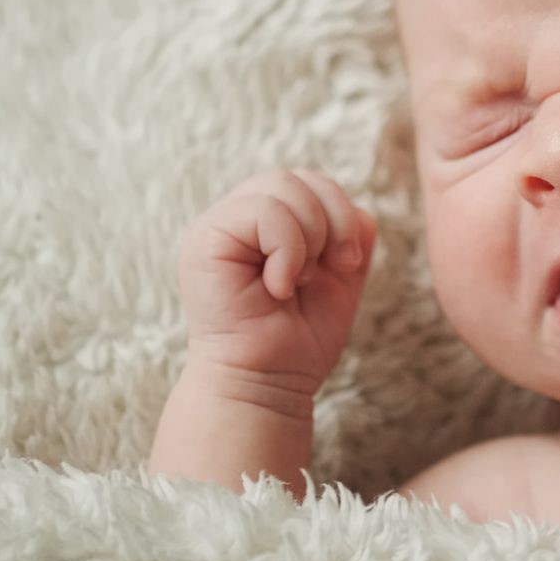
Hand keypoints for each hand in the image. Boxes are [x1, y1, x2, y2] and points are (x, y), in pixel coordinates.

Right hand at [175, 169, 377, 383]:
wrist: (269, 383)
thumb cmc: (299, 337)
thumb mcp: (341, 275)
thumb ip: (350, 232)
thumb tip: (354, 206)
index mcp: (265, 222)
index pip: (310, 181)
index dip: (340, 212)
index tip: (348, 263)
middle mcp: (237, 217)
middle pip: (297, 177)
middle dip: (331, 220)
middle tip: (330, 269)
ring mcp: (217, 225)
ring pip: (280, 185)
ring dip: (308, 236)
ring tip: (299, 280)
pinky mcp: (205, 240)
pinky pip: (261, 211)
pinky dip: (287, 250)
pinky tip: (278, 287)